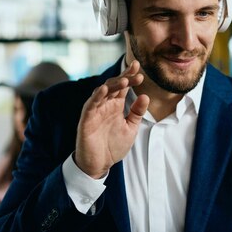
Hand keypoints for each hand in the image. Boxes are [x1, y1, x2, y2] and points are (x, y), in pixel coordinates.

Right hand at [74, 61, 148, 177]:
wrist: (100, 164)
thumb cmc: (113, 145)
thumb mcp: (130, 128)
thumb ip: (136, 113)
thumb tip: (145, 96)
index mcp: (116, 105)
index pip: (123, 87)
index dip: (129, 76)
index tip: (139, 67)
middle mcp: (105, 105)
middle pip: (113, 86)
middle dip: (124, 77)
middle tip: (137, 71)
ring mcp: (95, 111)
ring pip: (102, 92)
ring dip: (112, 85)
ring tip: (125, 80)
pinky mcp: (86, 120)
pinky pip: (90, 105)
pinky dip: (96, 97)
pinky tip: (104, 89)